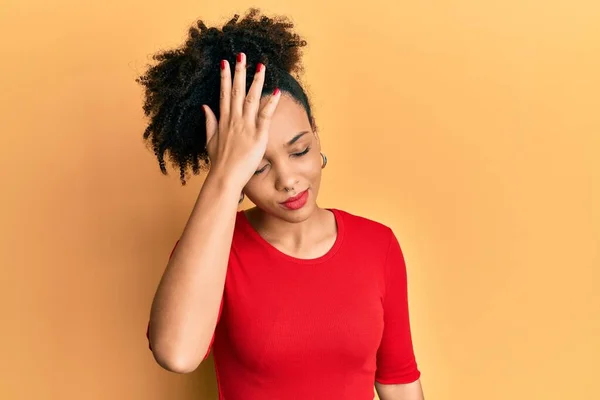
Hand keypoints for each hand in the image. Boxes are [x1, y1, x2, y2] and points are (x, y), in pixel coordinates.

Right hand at [202, 53, 280, 190]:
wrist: (225, 177)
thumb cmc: (219, 162)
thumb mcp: (210, 140)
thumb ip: (209, 122)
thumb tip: (205, 107)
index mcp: (223, 120)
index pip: (224, 94)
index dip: (225, 77)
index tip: (225, 63)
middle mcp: (234, 120)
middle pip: (236, 91)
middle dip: (239, 72)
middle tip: (242, 55)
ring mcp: (246, 126)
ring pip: (251, 99)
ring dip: (256, 81)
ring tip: (261, 66)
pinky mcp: (258, 135)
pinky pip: (266, 115)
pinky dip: (271, 102)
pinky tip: (277, 90)